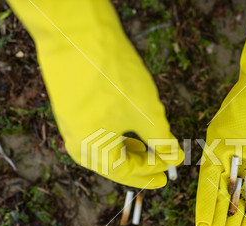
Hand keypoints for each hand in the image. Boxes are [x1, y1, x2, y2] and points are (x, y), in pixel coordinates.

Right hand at [7, 0, 182, 188]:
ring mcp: (70, 125)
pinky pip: (97, 133)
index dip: (152, 171)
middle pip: (113, 165)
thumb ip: (162, 140)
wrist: (76, 33)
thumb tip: (175, 157)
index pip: (127, 172)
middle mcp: (76, 143)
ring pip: (105, 149)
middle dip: (140, 166)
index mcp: (93, 152)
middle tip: (160, 169)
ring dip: (129, 151)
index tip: (171, 170)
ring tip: (148, 151)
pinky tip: (129, 131)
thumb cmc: (113, 77)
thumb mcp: (146, 113)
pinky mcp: (70, 108)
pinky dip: (117, 136)